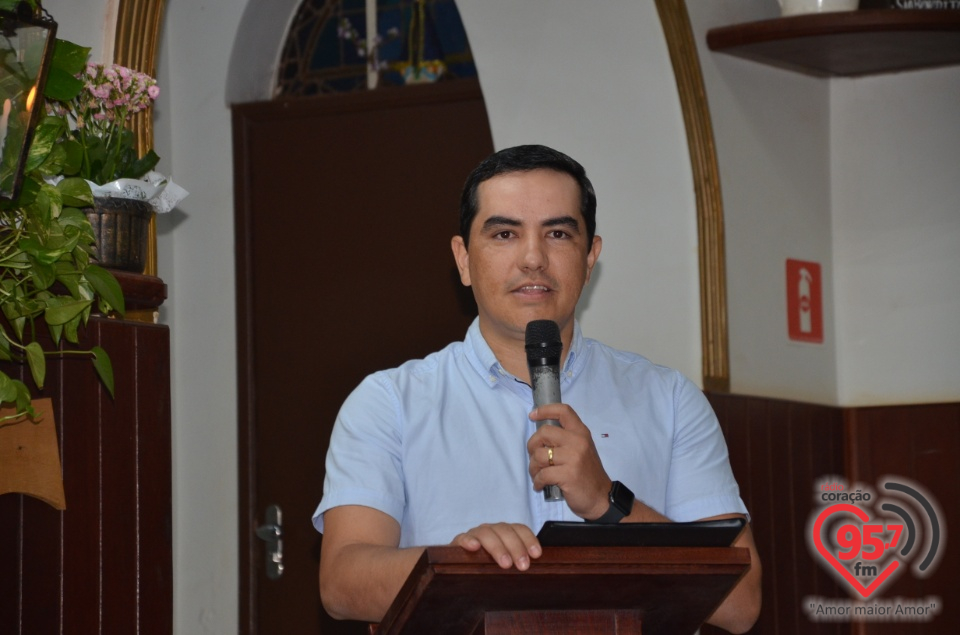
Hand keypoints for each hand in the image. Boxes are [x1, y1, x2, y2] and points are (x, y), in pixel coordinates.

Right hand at [451, 523, 541, 570]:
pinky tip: (474, 547)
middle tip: (523, 565)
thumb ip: (518, 561)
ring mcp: (475, 535)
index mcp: (505, 533)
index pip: (519, 529)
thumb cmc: (488, 566)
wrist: (462, 568)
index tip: (536, 554)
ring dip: (497, 547)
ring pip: (487, 533)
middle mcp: (491, 530)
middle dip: (516, 547)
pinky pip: (463, 537)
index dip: (529, 539)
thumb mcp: (506, 562)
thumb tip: (534, 566)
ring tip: (505, 563)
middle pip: (505, 531)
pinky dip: (469, 541)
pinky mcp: (459, 542)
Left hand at [527, 403, 611, 520]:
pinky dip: (537, 481)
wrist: (601, 497)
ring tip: (537, 475)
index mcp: (581, 433)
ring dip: (533, 467)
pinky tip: (540, 485)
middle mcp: (578, 441)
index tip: (533, 415)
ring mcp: (573, 458)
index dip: (545, 410)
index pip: (563, 411)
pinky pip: (542, 474)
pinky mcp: (567, 475)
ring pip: (539, 455)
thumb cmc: (587, 474)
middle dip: (532, 446)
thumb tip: (540, 436)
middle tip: (534, 458)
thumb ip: (566, 440)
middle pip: (544, 433)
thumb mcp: (581, 450)